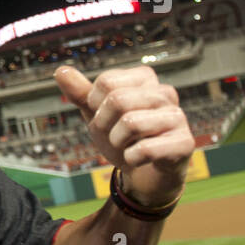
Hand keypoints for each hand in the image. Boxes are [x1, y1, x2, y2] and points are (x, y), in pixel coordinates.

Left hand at [54, 65, 193, 207]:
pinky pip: (146, 149)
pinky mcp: (184, 143)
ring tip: (128, 146)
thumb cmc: (122, 138)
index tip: (105, 117)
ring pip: (131, 123)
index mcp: (145, 79)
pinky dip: (132, 159)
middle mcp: (165, 93)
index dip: (95, 105)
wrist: (143, 173)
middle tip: (114, 135)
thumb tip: (61, 71)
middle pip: (117, 100)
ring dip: (117, 142)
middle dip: (104, 125)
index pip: (106, 82)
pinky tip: (139, 159)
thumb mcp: (96, 114)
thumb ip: (80, 93)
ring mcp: (178, 117)